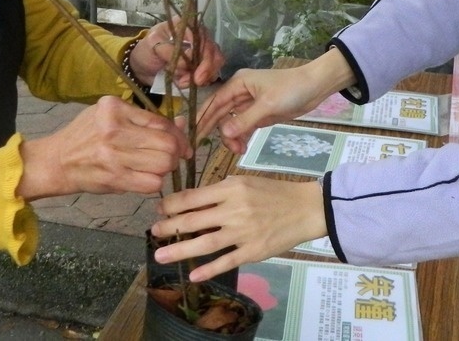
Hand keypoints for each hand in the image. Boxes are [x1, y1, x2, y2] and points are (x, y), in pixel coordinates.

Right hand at [16, 95, 190, 199]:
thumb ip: (144, 120)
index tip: (182, 144)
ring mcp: (113, 154)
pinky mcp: (112, 177)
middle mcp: (113, 128)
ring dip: (166, 169)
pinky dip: (155, 182)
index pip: (161, 122)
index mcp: (114, 107)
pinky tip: (146, 178)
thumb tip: (182, 123)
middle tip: (173, 158)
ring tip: (158, 167)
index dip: (178, 135)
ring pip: (163, 164)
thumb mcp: (111, 116)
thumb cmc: (86, 136)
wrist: (56, 161)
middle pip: (166, 143)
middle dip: (176, 153)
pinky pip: (151, 183)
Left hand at [130, 17, 224, 88]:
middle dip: (205, 70)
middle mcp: (198, 35)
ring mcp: (201, 51)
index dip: (205, 58)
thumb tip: (187, 64)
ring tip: (183, 83)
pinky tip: (187, 83)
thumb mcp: (153, 45)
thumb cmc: (146, 51)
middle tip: (195, 82)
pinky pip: (210, 73)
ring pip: (215, 63)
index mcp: (187, 25)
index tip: (198, 76)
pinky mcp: (200, 65)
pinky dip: (202, 81)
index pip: (204, 39)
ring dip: (203, 77)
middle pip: (214, 52)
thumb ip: (170, 51)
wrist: (142, 67)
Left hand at [152, 176, 325, 282]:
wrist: (304, 208)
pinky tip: (193, 275)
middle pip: (194, 220)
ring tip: (161, 256)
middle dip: (169, 227)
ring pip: (205, 243)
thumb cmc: (272, 192)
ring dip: (180, 250)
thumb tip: (192, 202)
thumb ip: (220, 192)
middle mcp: (234, 209)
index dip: (172, 204)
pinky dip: (208, 269)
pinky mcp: (253, 251)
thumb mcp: (245, 182)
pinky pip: (226, 261)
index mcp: (231, 188)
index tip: (159, 209)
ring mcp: (243, 232)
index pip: (193, 197)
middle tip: (154, 232)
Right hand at [195, 50, 356, 153]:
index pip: (214, 102)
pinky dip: (241, 137)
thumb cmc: (291, 90)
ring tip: (238, 150)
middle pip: (220, 113)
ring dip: (231, 137)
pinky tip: (242, 148)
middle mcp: (239, 92)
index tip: (191, 135)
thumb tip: (223, 133)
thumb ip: (245, 120)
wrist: (315, 87)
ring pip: (231, 123)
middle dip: (214, 131)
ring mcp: (248, 104)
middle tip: (201, 150)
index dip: (201, 118)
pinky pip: (243, 127)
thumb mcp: (267, 105)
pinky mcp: (258, 114)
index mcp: (238, 83)